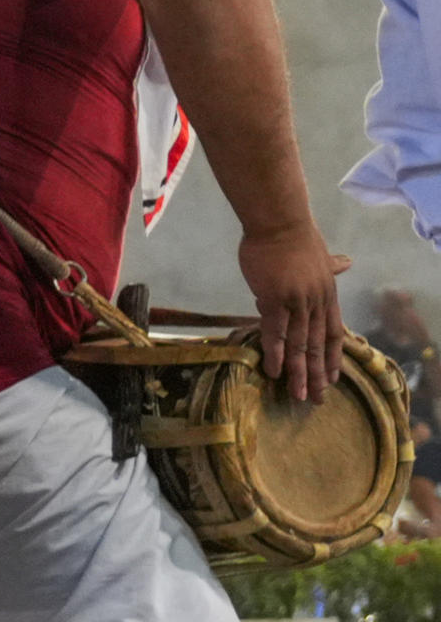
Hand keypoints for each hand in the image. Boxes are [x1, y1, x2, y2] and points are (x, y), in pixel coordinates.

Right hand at [238, 218, 348, 406]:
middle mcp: (317, 302)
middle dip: (318, 374)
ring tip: (297, 394)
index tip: (333, 378)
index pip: (334, 332)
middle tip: (315, 399)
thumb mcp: (320, 255)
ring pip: (300, 344)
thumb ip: (331, 265)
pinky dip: (277, 353)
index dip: (333, 357)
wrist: (279, 222)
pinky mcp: (275, 299)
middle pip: (319, 345)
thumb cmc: (294, 237)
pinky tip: (274, 371)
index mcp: (327, 295)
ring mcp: (298, 302)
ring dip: (300, 372)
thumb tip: (346, 262)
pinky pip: (276, 331)